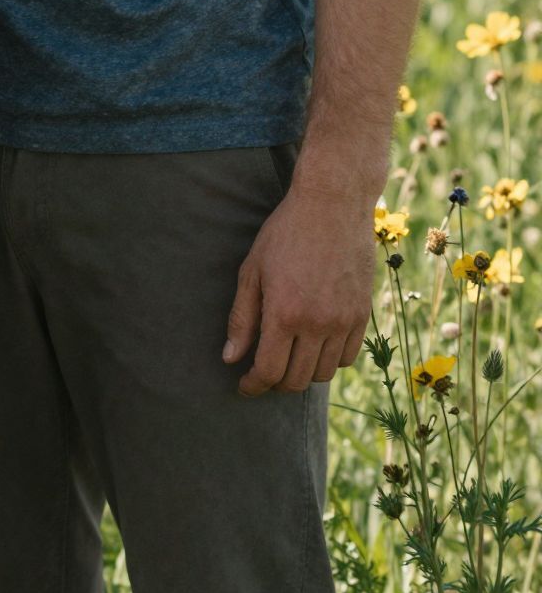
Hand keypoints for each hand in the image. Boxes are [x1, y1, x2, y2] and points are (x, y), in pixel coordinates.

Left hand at [222, 184, 374, 395]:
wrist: (333, 205)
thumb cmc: (285, 234)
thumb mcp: (252, 271)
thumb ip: (241, 318)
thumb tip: (230, 357)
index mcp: (284, 314)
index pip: (268, 371)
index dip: (253, 386)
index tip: (244, 386)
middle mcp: (317, 324)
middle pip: (296, 380)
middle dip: (275, 384)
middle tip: (263, 373)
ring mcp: (344, 321)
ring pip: (323, 374)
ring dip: (302, 374)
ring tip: (288, 358)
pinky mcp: (362, 315)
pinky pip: (347, 357)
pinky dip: (328, 361)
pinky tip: (314, 347)